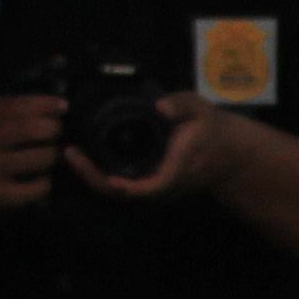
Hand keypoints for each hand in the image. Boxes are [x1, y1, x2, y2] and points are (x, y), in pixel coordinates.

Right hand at [0, 92, 66, 217]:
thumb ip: (7, 113)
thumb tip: (55, 105)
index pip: (17, 106)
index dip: (45, 104)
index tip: (63, 106)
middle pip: (31, 130)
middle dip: (53, 129)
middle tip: (56, 134)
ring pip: (39, 158)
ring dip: (51, 156)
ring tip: (47, 157)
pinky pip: (35, 188)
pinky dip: (44, 184)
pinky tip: (41, 182)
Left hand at [68, 92, 240, 200]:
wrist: (226, 152)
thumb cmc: (210, 129)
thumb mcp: (201, 110)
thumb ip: (182, 105)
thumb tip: (160, 106)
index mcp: (176, 170)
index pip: (149, 186)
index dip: (125, 185)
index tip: (106, 175)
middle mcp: (163, 185)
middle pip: (124, 193)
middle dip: (94, 178)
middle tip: (71, 153)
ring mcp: (155, 187)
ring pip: (119, 192)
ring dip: (93, 176)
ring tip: (72, 153)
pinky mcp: (149, 183)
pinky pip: (121, 186)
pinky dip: (100, 175)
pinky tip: (85, 157)